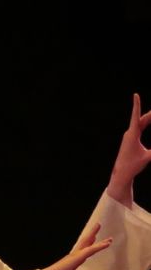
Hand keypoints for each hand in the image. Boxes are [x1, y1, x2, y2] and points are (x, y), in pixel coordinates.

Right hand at [41, 225, 111, 269]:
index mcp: (72, 262)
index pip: (83, 251)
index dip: (91, 246)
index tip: (96, 240)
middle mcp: (73, 256)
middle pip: (84, 243)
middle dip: (91, 235)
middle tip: (97, 226)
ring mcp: (74, 256)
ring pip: (87, 243)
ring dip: (93, 234)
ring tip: (98, 225)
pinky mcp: (76, 258)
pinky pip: (90, 250)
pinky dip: (99, 246)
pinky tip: (106, 243)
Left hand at [107, 92, 150, 207]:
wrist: (121, 174)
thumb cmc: (133, 166)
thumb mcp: (147, 158)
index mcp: (132, 135)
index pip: (135, 116)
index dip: (136, 105)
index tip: (135, 95)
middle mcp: (129, 133)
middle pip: (142, 118)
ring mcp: (129, 136)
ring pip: (141, 122)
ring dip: (150, 117)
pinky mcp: (131, 139)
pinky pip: (140, 127)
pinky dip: (147, 123)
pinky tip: (150, 120)